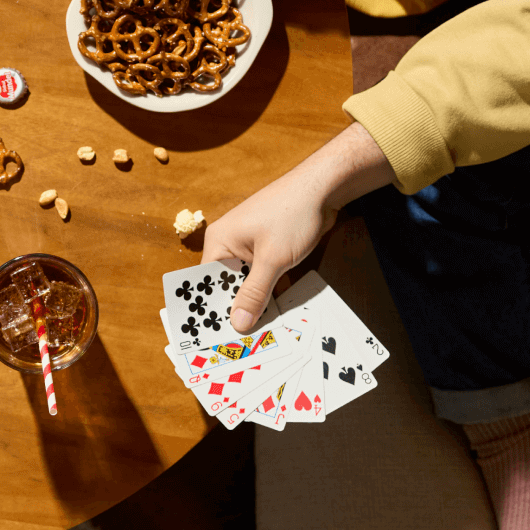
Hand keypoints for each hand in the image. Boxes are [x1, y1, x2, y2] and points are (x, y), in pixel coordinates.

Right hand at [201, 123, 395, 331]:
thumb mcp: (272, 258)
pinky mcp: (268, 250)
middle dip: (237, 309)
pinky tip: (277, 312)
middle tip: (245, 340)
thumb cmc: (291, 215)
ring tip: (262, 332)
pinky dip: (270, 292)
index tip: (220, 337)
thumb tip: (238, 323)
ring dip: (256, 303)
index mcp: (220, 242)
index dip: (213, 309)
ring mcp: (250, 247)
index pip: (207, 283)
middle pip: (227, 286)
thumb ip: (255, 292)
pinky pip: (263, 277)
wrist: (322, 188)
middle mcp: (230, 244)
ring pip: (247, 283)